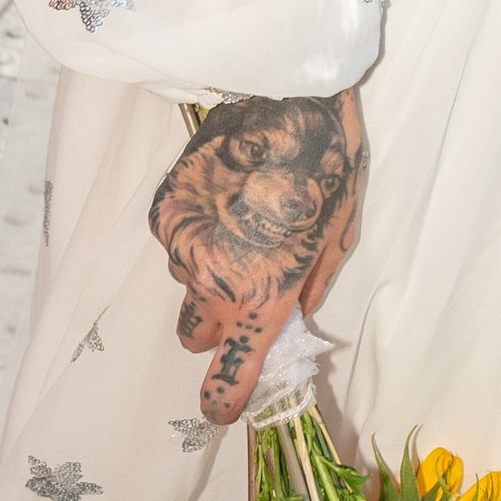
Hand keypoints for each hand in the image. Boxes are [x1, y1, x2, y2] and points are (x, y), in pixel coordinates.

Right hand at [149, 90, 367, 421]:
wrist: (285, 95)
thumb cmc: (327, 165)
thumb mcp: (339, 234)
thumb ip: (310, 285)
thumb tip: (295, 314)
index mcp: (261, 296)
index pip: (227, 375)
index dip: (223, 399)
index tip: (223, 406)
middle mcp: (211, 281)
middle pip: (194, 336)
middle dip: (217, 323)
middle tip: (243, 287)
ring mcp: (179, 246)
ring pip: (182, 284)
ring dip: (205, 270)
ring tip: (237, 221)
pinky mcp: (161, 212)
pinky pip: (172, 242)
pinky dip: (191, 232)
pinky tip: (219, 194)